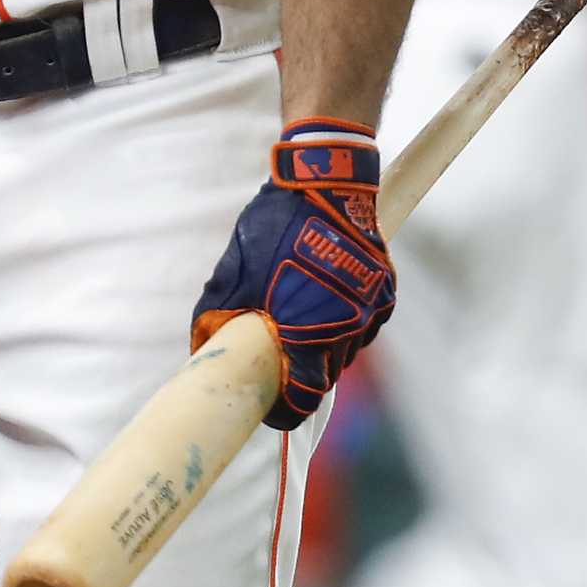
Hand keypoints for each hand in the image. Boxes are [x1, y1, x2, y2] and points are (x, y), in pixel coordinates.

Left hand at [191, 119, 394, 430]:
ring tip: (300, 324)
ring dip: (325, 347)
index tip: (268, 404)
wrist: (326, 177)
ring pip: (347, 350)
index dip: (284, 409)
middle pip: (326, 376)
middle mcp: (348, 326)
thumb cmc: (277, 225)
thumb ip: (217, 312)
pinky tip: (325, 303)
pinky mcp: (386, 288)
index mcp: (311, 330)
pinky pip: (365, 323)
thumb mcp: (235, 268)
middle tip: (278, 360)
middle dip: (301, 375)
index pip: (303, 398)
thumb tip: (200, 346)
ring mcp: (371, 308)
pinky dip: (346, 322)